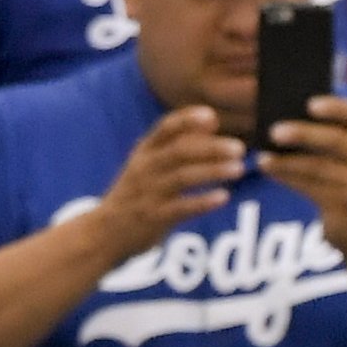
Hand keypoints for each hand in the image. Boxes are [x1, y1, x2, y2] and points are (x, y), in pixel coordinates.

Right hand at [91, 105, 243, 257]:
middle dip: (210, 148)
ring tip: (239, 169)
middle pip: (179, 152)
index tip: (211, 115)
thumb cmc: (138, 191)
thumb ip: (180, 142)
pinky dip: (203, 201)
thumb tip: (213, 120)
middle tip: (239, 148)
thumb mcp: (151, 163)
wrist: (107, 230)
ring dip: (212, 172)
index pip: (165, 129)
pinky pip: (181, 208)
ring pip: (182, 177)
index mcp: (145, 151)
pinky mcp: (154, 217)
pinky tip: (224, 197)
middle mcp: (145, 167)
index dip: (187, 120)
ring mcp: (149, 192)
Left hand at [262, 97, 346, 259]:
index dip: (334, 107)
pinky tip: (270, 170)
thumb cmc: (346, 181)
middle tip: (273, 131)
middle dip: (303, 134)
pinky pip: (311, 187)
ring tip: (262, 157)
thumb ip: (328, 135)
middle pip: (336, 141)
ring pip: (318, 167)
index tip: (308, 104)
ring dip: (286, 161)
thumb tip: (283, 115)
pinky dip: (287, 177)